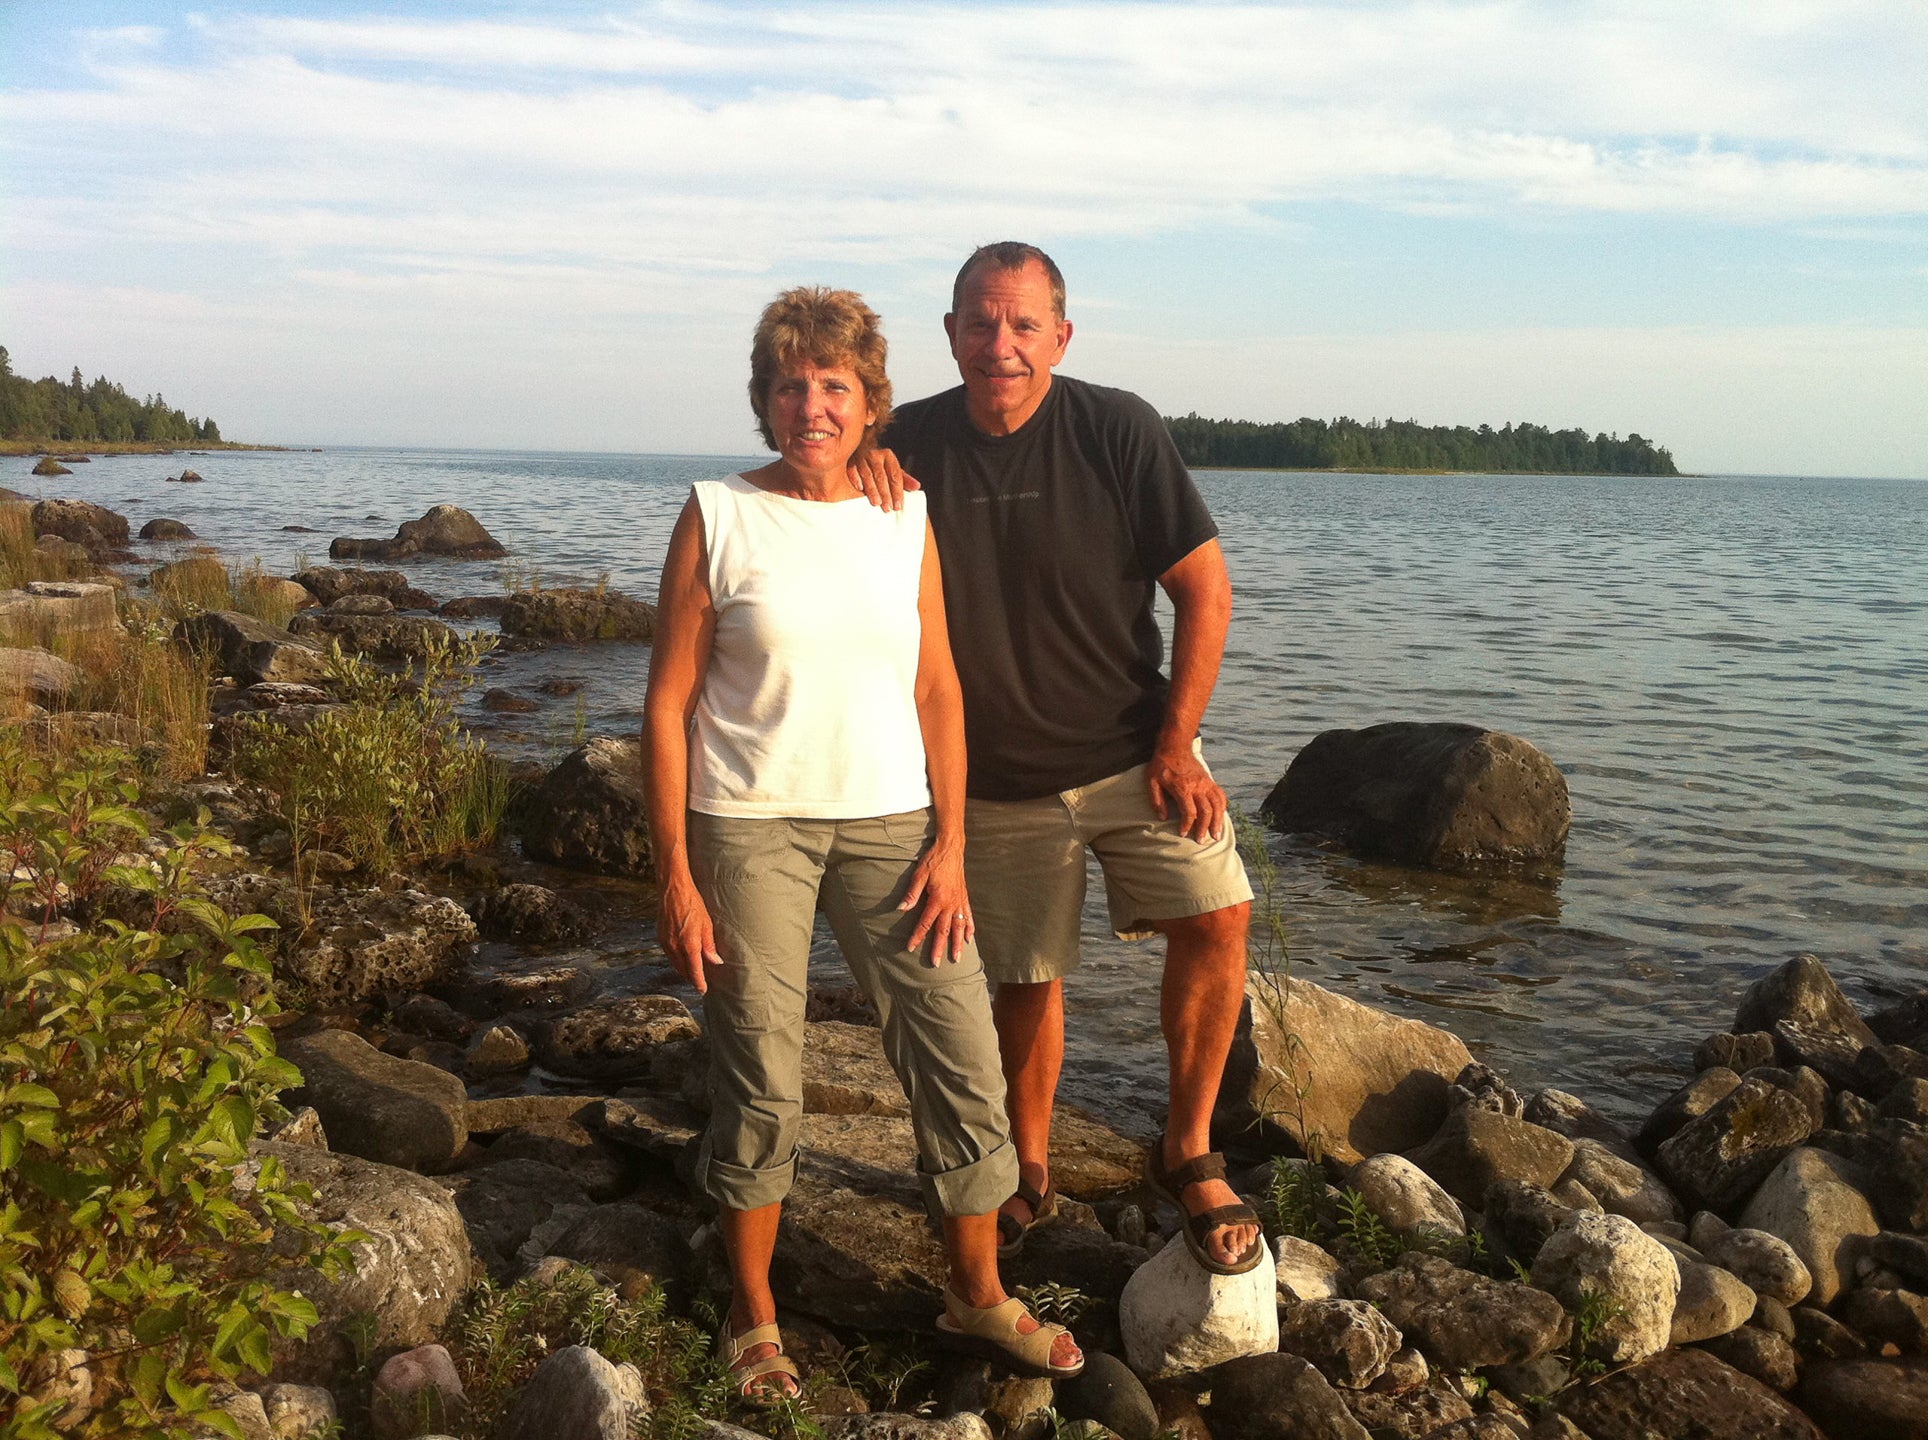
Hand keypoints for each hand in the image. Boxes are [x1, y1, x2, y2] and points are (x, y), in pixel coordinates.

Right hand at [658, 871, 722, 993]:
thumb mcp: (707, 924)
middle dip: (692, 978)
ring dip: (684, 970)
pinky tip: (683, 958)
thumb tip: (715, 961)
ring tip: (693, 972)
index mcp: (688, 944)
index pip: (694, 971)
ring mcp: (666, 942)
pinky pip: (669, 955)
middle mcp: (675, 946)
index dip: (699, 982)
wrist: (673, 889)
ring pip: (675, 963)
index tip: (703, 990)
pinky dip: (677, 960)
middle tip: (700, 982)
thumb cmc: (692, 903)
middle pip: (683, 970)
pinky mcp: (661, 936)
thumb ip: (709, 945)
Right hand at [850, 447, 919, 510]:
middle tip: (887, 508)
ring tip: (876, 503)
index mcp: (888, 456)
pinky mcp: (849, 460)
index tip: (898, 505)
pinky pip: (852, 470)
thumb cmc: (879, 464)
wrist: (861, 448)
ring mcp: (861, 457)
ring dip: (872, 490)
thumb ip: (904, 479)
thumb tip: (917, 487)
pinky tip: (860, 489)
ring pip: (868, 475)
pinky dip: (856, 479)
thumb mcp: (892, 469)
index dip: (897, 492)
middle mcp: (875, 455)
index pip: (895, 476)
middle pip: (882, 477)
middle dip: (885, 494)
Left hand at [900, 840, 973, 963]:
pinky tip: (969, 939)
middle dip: (940, 948)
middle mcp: (951, 903)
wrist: (951, 848)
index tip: (910, 948)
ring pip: (959, 927)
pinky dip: (970, 928)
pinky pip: (969, 916)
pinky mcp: (964, 897)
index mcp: (938, 899)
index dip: (917, 936)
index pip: (925, 923)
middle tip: (936, 964)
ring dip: (957, 943)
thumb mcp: (919, 874)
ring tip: (957, 958)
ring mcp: (960, 901)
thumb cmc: (933, 860)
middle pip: (944, 930)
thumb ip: (912, 893)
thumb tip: (902, 908)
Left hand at [1147, 744, 1227, 843]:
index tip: (1183, 834)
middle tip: (1201, 840)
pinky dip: (1223, 807)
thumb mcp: (1152, 781)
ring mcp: (1206, 783)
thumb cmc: (1161, 765)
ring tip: (1216, 834)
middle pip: (1206, 811)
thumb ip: (1157, 800)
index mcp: (1183, 788)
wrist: (1175, 746)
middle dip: (1204, 828)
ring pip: (1218, 805)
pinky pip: (1221, 795)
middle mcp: (1198, 787)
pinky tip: (1221, 817)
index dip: (1187, 825)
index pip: (1189, 812)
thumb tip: (1163, 818)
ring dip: (1218, 821)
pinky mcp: (1210, 780)